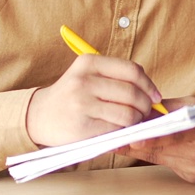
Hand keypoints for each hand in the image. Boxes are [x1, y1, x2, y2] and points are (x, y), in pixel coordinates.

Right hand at [26, 54, 163, 147]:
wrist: (39, 116)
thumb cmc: (71, 96)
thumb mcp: (87, 75)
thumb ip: (116, 78)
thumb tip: (153, 93)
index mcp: (89, 62)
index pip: (132, 71)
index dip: (149, 85)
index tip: (155, 96)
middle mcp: (84, 80)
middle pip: (132, 93)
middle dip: (146, 106)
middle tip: (146, 112)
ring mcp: (82, 104)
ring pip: (127, 113)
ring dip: (137, 121)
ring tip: (133, 122)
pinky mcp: (82, 127)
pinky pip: (116, 129)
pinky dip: (123, 132)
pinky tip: (119, 130)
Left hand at [119, 96, 194, 183]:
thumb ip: (169, 107)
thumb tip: (141, 109)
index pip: (169, 136)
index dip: (145, 137)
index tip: (127, 137)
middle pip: (159, 149)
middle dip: (135, 142)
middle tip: (113, 138)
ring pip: (160, 158)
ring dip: (143, 149)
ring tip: (126, 139)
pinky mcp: (194, 179)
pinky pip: (169, 166)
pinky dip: (160, 156)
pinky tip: (150, 149)